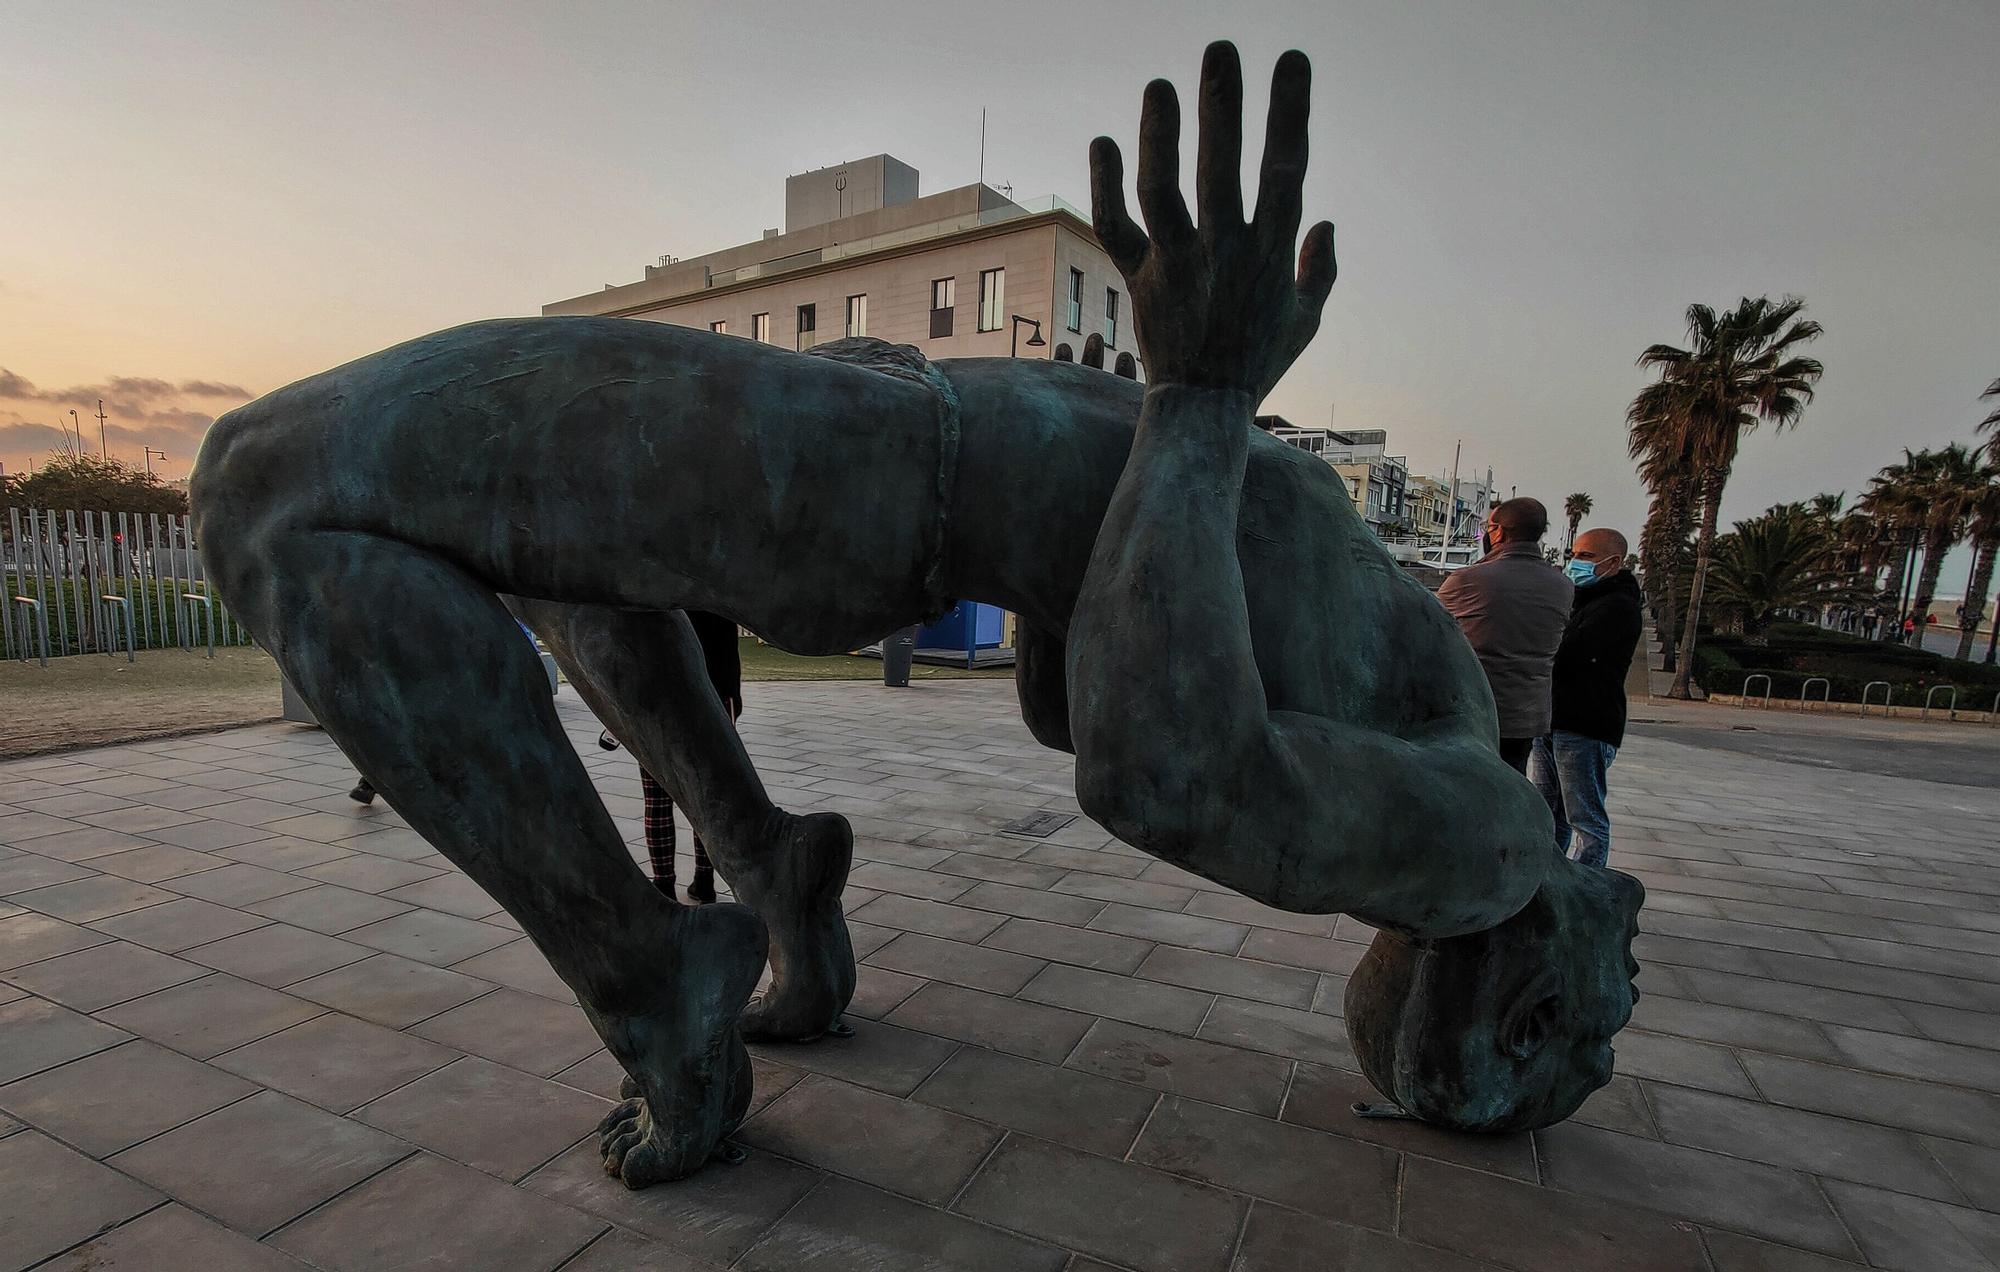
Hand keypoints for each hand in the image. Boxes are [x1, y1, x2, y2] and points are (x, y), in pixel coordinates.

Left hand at [1090, 42, 1336, 401]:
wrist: (1202, 410)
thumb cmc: (1257, 362)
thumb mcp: (1306, 322)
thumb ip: (1319, 271)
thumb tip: (1327, 223)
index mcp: (1271, 253)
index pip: (1285, 169)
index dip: (1289, 112)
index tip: (1291, 60)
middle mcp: (1224, 252)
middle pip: (1224, 168)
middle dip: (1224, 106)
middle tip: (1220, 49)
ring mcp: (1178, 264)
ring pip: (1164, 193)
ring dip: (1160, 137)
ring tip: (1159, 85)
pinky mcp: (1140, 278)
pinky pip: (1117, 228)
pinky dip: (1106, 187)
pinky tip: (1103, 141)